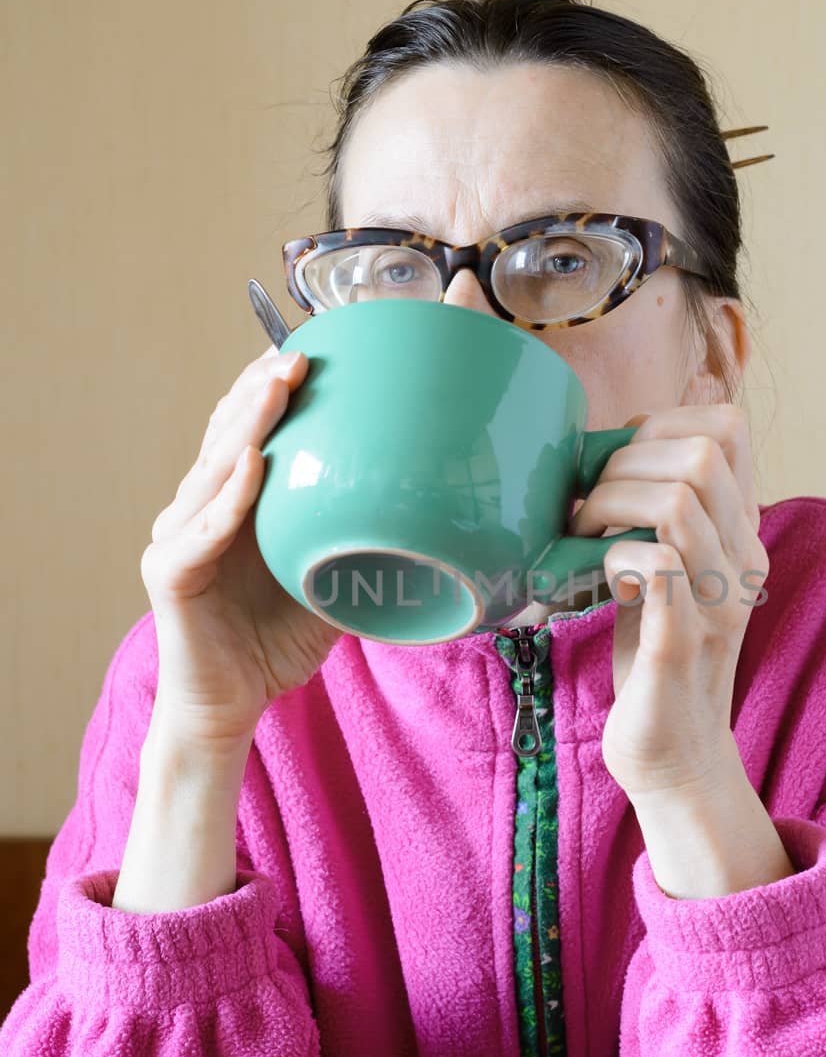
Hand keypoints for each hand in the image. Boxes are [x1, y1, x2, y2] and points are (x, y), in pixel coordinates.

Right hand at [139, 343, 342, 747]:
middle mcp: (198, 509)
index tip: (311, 349)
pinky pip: (202, 528)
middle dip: (262, 389)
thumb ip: (355, 539)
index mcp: (234, 503)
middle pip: (227, 434)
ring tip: (277, 386)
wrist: (232, 707)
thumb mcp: (331, 579)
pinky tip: (253, 462)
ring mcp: (178, 537)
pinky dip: (230, 496)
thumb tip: (425, 508)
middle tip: (300, 352)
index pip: (247, 430)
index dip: (270, 389)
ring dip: (247, 423)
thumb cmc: (277, 643)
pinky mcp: (170, 573)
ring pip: (214, 468)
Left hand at [566, 403, 768, 801]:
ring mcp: (718, 599)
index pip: (729, 429)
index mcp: (740, 531)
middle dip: (626, 461)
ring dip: (614, 503)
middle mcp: (743, 558)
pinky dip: (615, 556)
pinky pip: (660, 567)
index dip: (662, 423)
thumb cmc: (652, 652)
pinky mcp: (683, 642)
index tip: (618, 464)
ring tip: (585, 534)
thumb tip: (611, 448)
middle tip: (588, 505)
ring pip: (680, 502)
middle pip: (704, 452)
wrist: (676, 753)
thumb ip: (658, 514)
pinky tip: (600, 576)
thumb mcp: (664, 565)